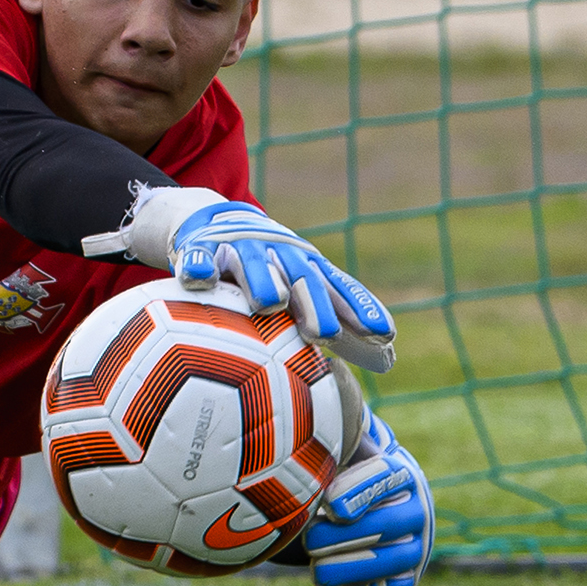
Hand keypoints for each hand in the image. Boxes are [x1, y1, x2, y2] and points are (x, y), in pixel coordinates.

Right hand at [81, 187, 395, 372]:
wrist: (218, 222)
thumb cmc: (274, 270)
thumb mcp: (308, 292)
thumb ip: (345, 328)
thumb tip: (389, 364)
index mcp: (310, 269)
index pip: (341, 289)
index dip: (361, 310)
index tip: (383, 335)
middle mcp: (280, 257)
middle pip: (302, 279)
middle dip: (316, 304)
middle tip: (326, 334)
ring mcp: (240, 250)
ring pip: (253, 265)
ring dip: (263, 281)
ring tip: (270, 303)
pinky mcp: (201, 247)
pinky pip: (197, 258)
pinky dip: (199, 266)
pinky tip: (199, 281)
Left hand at [303, 412, 432, 585]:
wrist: (342, 514)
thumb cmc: (324, 471)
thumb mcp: (324, 442)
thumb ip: (320, 418)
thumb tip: (301, 365)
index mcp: (398, 471)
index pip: (388, 478)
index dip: (362, 491)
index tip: (331, 504)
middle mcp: (417, 509)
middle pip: (385, 527)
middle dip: (340, 535)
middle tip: (310, 536)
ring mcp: (414, 549)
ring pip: (384, 565)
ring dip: (340, 565)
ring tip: (314, 557)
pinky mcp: (404, 583)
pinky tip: (326, 580)